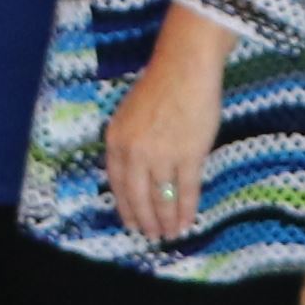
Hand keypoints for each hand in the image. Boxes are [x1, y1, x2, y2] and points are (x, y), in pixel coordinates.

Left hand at [104, 23, 232, 246]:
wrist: (184, 68)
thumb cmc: (160, 87)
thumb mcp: (129, 116)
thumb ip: (128, 143)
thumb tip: (135, 175)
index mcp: (115, 140)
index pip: (117, 184)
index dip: (125, 207)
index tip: (131, 223)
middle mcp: (134, 152)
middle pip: (137, 197)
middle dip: (145, 220)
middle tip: (151, 236)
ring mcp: (161, 155)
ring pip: (161, 199)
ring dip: (166, 220)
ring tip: (170, 234)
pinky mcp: (188, 156)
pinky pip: (185, 191)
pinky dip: (185, 210)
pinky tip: (186, 222)